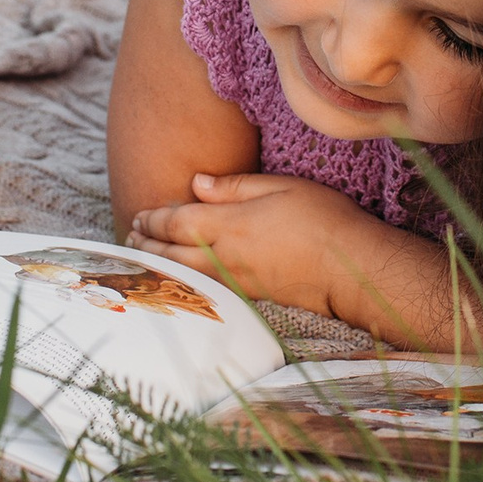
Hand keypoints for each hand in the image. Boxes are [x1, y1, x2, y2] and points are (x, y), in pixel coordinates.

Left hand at [126, 171, 386, 318]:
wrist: (351, 269)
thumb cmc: (322, 219)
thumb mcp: (281, 187)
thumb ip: (235, 187)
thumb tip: (197, 184)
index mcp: (229, 224)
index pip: (177, 222)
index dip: (154, 219)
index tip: (139, 215)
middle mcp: (225, 256)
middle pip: (172, 252)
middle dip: (146, 244)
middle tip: (130, 237)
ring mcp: (236, 281)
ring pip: (184, 274)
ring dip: (159, 266)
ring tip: (144, 259)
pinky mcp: (249, 297)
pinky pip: (204, 289)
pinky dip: (183, 282)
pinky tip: (180, 279)